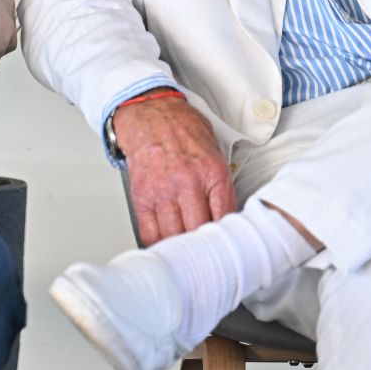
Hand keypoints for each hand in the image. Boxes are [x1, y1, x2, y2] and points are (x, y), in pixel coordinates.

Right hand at [114, 96, 235, 244]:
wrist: (151, 113)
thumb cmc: (183, 131)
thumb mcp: (215, 153)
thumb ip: (221, 186)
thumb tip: (228, 217)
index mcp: (214, 173)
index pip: (225, 219)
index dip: (226, 239)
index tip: (226, 249)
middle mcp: (189, 183)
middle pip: (200, 232)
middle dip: (204, 247)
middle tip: (207, 256)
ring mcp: (163, 191)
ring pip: (175, 236)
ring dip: (181, 248)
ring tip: (186, 255)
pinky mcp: (142, 196)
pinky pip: (150, 232)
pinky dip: (158, 244)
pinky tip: (165, 246)